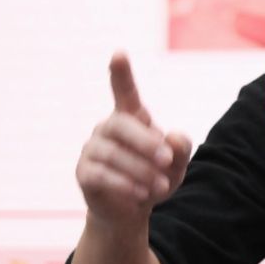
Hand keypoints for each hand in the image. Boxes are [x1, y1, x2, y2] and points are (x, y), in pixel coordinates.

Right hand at [76, 53, 193, 230]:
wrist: (133, 210)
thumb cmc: (156, 178)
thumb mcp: (176, 165)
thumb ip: (180, 149)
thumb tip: (174, 138)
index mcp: (131, 118)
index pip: (123, 91)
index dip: (121, 73)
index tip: (119, 53)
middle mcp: (107, 128)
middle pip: (121, 125)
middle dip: (146, 143)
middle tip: (167, 160)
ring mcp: (92, 149)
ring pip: (113, 154)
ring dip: (141, 171)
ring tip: (161, 186)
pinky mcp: (84, 173)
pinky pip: (101, 175)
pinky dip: (124, 184)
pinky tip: (141, 194)